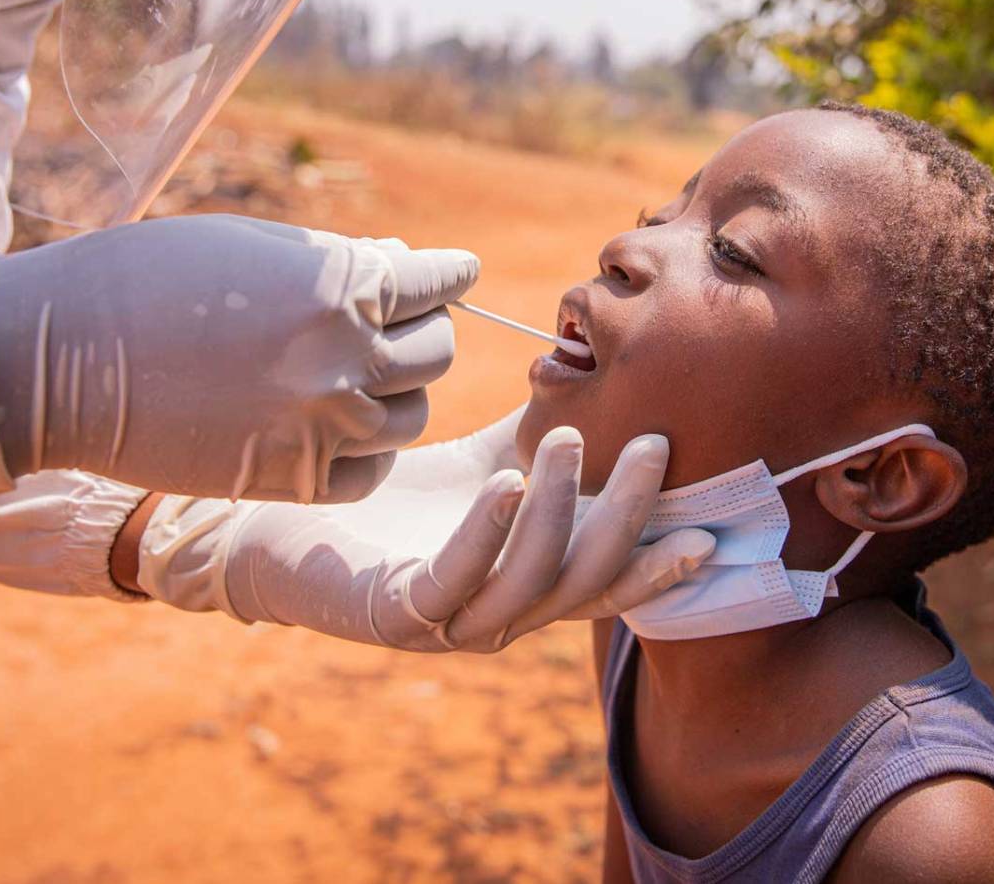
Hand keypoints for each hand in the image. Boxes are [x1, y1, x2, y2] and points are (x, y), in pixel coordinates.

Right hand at [0, 216, 477, 501]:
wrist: (57, 360)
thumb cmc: (149, 277)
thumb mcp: (255, 244)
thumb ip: (340, 262)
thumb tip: (403, 265)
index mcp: (340, 290)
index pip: (436, 283)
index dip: (448, 274)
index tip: (454, 272)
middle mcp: (343, 363)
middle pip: (437, 352)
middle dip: (424, 329)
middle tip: (401, 321)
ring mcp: (321, 430)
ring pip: (412, 416)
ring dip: (396, 391)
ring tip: (361, 372)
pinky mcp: (291, 482)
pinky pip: (370, 472)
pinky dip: (365, 450)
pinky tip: (340, 425)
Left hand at [136, 424, 715, 650]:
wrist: (285, 531)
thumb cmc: (391, 498)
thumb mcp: (479, 461)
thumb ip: (537, 435)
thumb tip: (594, 373)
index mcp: (528, 582)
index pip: (608, 582)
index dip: (659, 566)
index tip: (709, 531)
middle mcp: (500, 615)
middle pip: (584, 579)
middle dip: (625, 516)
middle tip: (649, 445)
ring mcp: (450, 621)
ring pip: (527, 582)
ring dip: (556, 512)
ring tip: (561, 441)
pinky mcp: (396, 613)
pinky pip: (453, 581)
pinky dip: (485, 534)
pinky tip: (502, 483)